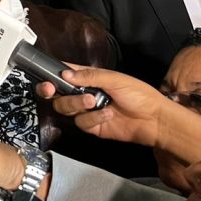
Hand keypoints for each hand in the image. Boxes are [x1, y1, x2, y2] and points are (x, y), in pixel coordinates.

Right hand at [36, 64, 166, 146]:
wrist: (155, 121)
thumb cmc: (140, 95)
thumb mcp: (116, 79)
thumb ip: (90, 76)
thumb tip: (66, 74)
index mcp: (89, 78)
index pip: (65, 73)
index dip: (52, 74)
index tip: (45, 75)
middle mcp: (84, 93)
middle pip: (57, 93)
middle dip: (50, 91)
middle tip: (50, 89)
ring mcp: (86, 111)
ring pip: (65, 108)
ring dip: (76, 104)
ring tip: (93, 102)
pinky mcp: (91, 127)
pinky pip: (81, 123)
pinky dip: (93, 118)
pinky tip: (108, 114)